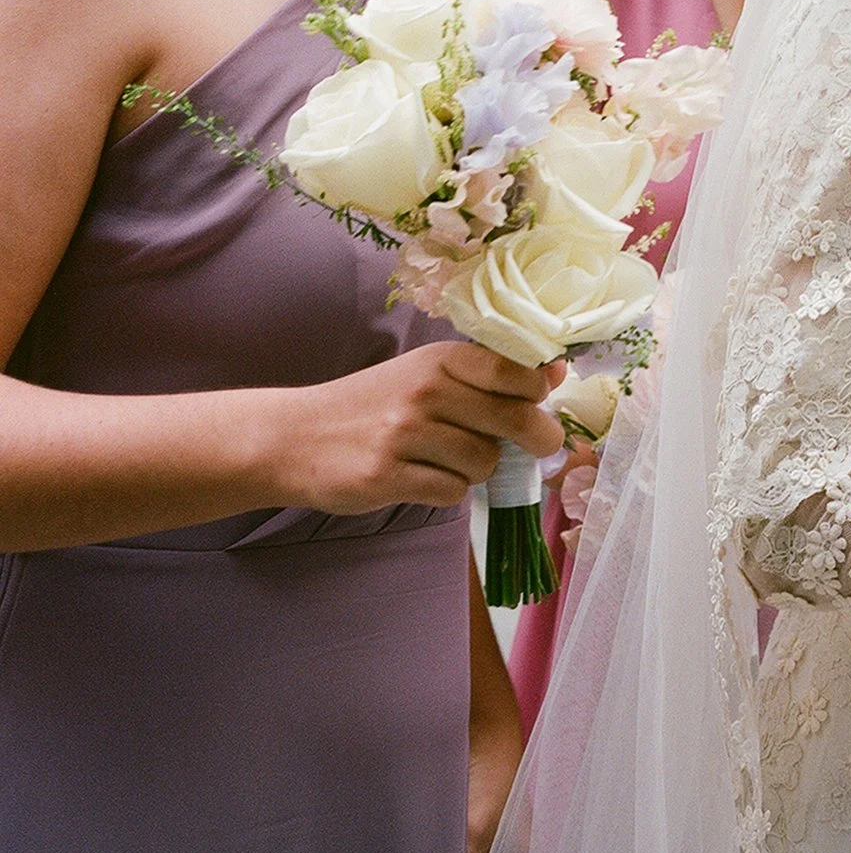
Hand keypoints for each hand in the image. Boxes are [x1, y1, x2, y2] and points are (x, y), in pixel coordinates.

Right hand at [269, 342, 565, 513]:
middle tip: (538, 446)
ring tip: (447, 460)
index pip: (517, 371)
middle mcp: (426, 391)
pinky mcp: (386, 477)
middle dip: (535, 438)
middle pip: (514, 419)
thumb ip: (485, 375)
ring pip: (484, 462)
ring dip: (477, 469)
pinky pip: (451, 493)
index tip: (538, 401)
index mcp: (441, 359)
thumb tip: (556, 373)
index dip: (539, 391)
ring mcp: (404, 435)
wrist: (293, 437)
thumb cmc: (372, 404)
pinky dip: (446, 491)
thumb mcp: (424, 373)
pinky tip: (421, 478)